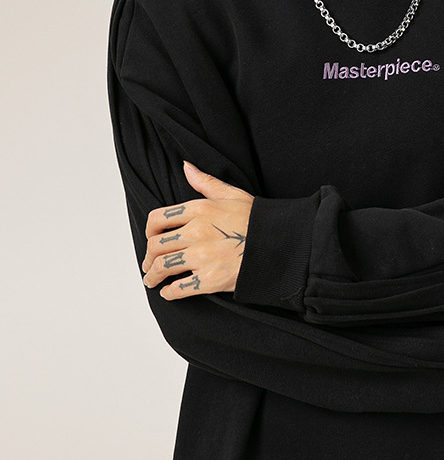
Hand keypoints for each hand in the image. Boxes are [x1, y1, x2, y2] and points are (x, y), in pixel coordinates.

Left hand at [141, 161, 254, 299]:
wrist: (279, 244)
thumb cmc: (258, 220)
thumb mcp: (232, 194)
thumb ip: (205, 182)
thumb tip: (186, 167)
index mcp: (199, 209)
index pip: (158, 219)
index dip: (149, 231)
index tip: (150, 239)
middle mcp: (196, 232)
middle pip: (155, 246)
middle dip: (148, 258)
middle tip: (148, 265)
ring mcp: (202, 257)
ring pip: (162, 267)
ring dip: (152, 276)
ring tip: (152, 280)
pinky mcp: (209, 279)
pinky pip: (178, 288)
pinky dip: (169, 292)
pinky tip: (169, 292)